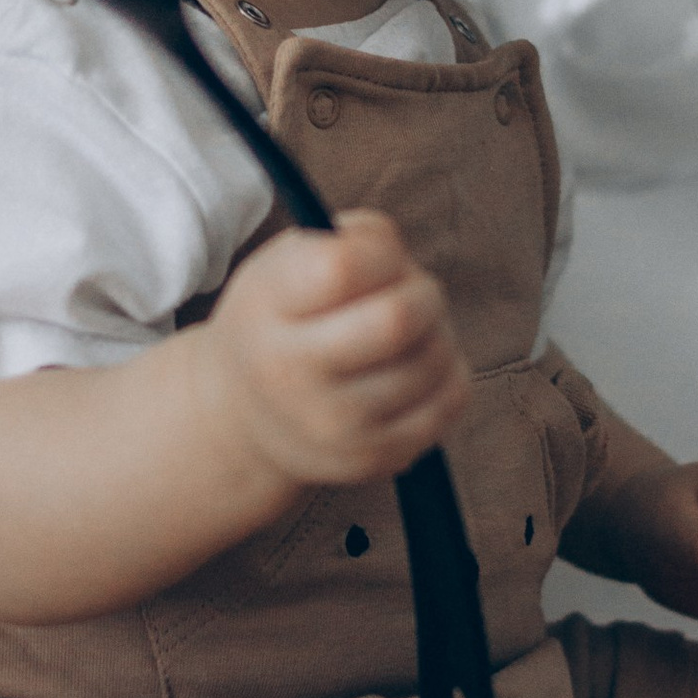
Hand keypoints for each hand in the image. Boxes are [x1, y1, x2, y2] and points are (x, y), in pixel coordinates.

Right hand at [202, 207, 470, 490]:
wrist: (247, 415)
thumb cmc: (283, 318)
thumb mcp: (288, 263)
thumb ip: (351, 240)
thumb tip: (399, 259)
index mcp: (269, 310)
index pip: (344, 268)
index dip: (380, 252)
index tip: (379, 258)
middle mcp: (292, 375)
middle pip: (397, 320)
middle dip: (424, 293)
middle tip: (415, 292)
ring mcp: (335, 426)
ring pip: (433, 359)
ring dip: (439, 332)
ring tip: (412, 332)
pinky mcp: (374, 457)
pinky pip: (451, 400)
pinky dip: (449, 373)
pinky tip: (419, 366)